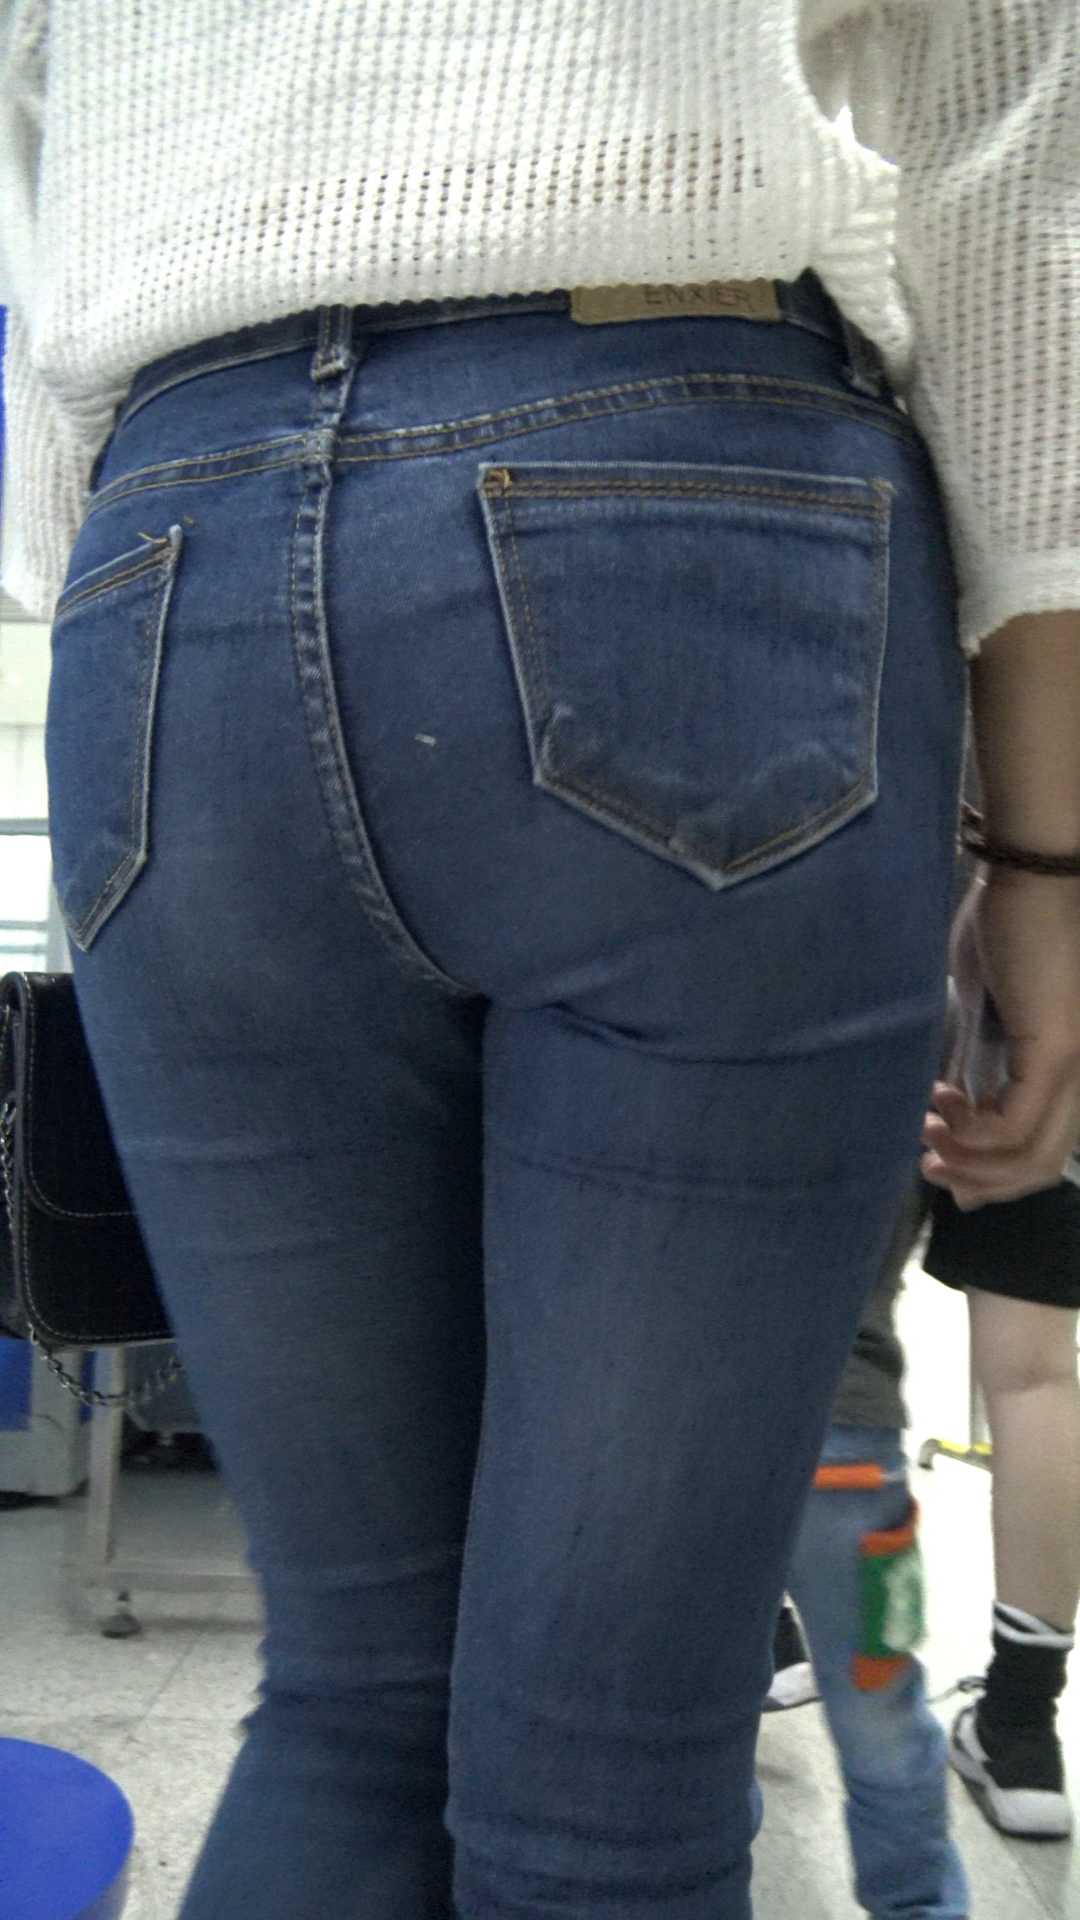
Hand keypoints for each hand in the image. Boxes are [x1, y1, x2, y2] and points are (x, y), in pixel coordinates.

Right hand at [921, 870, 1079, 1208]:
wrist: (1036, 874)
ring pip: (1033, 1156)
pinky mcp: (1056, 1050)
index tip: (945, 1167)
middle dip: (980, 1181)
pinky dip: (973, 1129)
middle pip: (1042, 1167)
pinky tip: (942, 1100)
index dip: (995, 1177)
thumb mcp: (987, 1005)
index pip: (1046, 1152)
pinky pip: (1014, 1124)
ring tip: (930, 1135)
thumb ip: (978, 1053)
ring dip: (971, 1160)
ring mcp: (1075, 1065)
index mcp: (1071, 1066)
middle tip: (930, 1165)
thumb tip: (952, 1098)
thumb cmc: (1009, 923)